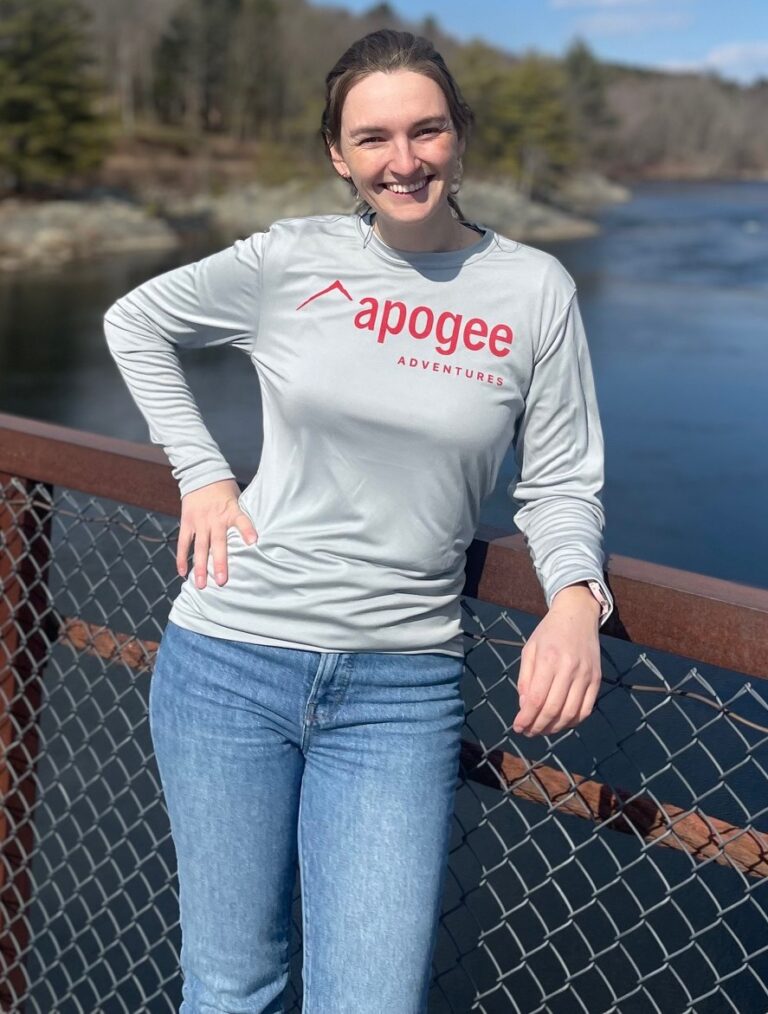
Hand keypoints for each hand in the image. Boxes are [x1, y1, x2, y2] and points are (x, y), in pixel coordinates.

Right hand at [176, 478, 258, 588]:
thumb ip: (241, 517)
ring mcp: (199, 521)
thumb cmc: (225, 489)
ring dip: (199, 566)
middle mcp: (215, 518)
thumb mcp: (238, 498)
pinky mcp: (187, 522)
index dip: (247, 530)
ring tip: (201, 584)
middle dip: (219, 563)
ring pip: (199, 547)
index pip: (242, 520)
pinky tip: (183, 573)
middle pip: (218, 543)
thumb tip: (255, 539)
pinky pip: (183, 542)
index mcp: (231, 511)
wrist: (201, 473)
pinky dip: (182, 558)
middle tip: (222, 581)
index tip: (254, 542)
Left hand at [512, 585, 601, 737]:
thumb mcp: (530, 650)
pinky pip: (586, 709)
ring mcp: (586, 675)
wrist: (578, 615)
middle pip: (553, 709)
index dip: (526, 718)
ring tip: (542, 730)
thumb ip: (525, 679)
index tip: (517, 727)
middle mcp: (569, 668)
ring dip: (554, 728)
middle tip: (528, 732)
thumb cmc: (549, 632)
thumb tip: (525, 707)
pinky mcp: (597, 679)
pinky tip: (561, 722)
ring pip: (570, 713)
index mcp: (548, 659)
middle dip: (538, 727)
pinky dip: (573, 721)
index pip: (537, 699)